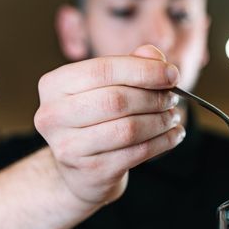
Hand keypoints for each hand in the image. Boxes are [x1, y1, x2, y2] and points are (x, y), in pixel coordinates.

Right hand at [34, 45, 184, 208]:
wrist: (80, 170)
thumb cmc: (96, 118)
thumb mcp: (108, 85)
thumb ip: (131, 63)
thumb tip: (155, 55)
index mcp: (54, 85)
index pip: (103, 69)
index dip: (144, 70)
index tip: (173, 74)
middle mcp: (53, 116)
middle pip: (116, 100)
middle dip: (153, 98)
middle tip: (172, 98)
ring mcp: (69, 147)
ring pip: (129, 129)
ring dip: (160, 121)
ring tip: (173, 116)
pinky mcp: (91, 172)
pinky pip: (137, 153)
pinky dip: (163, 141)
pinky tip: (174, 134)